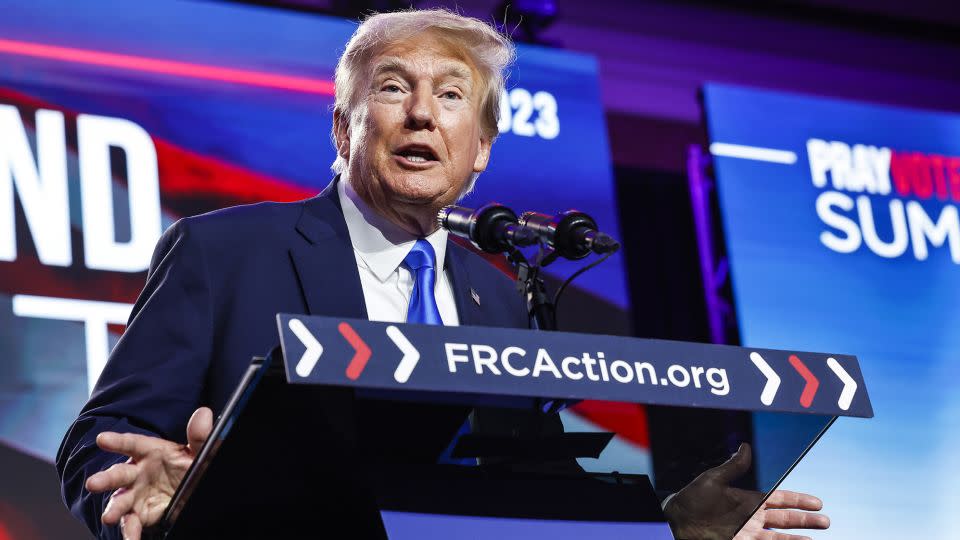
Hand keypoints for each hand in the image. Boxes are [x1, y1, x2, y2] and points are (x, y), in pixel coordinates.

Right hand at [85, 407, 213, 539]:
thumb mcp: (198, 453)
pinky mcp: (140, 513)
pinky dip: (130, 531)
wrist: (193, 488)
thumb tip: (203, 413)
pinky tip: (131, 538)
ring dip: (113, 509)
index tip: (102, 439)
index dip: (117, 441)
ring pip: (120, 500)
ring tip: (108, 517)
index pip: (132, 444)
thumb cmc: (191, 466)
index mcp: (151, 452)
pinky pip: (132, 522)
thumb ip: (199, 436)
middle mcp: (138, 472)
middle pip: (119, 474)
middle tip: (93, 484)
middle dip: (105, 479)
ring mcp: (136, 494)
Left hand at [663, 443, 828, 539]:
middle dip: (805, 520)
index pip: (780, 500)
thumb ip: (733, 467)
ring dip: (798, 538)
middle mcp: (751, 518)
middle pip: (785, 520)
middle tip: (826, 522)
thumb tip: (745, 446)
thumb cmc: (690, 501)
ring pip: (780, 537)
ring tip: (816, 539)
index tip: (818, 502)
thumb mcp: (713, 480)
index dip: (799, 500)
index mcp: (748, 500)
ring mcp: (748, 534)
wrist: (676, 524)